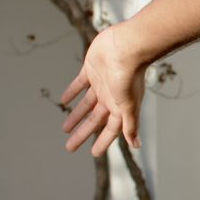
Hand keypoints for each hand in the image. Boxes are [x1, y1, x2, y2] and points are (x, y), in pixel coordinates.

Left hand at [61, 24, 146, 155]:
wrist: (126, 46)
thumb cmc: (129, 76)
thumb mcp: (128, 105)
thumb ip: (130, 125)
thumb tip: (136, 145)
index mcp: (120, 107)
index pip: (110, 130)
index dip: (102, 141)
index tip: (93, 153)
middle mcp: (111, 97)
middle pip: (94, 120)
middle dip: (83, 133)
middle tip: (70, 147)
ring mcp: (101, 84)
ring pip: (86, 105)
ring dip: (76, 116)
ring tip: (65, 128)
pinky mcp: (91, 70)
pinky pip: (79, 84)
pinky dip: (72, 92)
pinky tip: (64, 100)